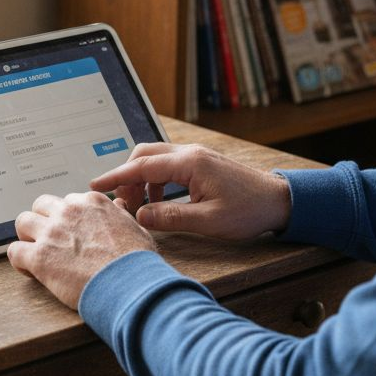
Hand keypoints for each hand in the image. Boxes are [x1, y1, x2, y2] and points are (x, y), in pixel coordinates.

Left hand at [7, 191, 154, 309]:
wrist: (129, 284)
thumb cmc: (136, 261)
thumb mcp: (135, 228)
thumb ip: (120, 214)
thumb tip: (118, 206)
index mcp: (91, 202)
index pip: (68, 201)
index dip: (67, 219)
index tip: (70, 233)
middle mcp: (69, 212)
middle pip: (41, 205)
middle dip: (42, 220)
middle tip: (48, 240)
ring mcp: (52, 232)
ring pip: (22, 222)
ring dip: (26, 236)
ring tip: (35, 252)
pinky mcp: (39, 257)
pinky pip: (14, 251)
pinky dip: (18, 260)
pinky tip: (29, 270)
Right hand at [91, 142, 291, 240]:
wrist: (279, 201)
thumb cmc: (250, 210)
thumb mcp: (208, 221)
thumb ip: (171, 217)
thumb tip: (140, 216)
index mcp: (190, 163)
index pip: (142, 166)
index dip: (116, 176)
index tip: (96, 185)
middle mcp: (190, 154)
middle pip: (144, 155)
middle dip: (127, 177)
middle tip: (122, 204)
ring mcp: (196, 157)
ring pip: (155, 159)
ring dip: (142, 181)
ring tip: (141, 208)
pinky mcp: (201, 164)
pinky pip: (168, 166)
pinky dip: (156, 182)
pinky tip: (160, 203)